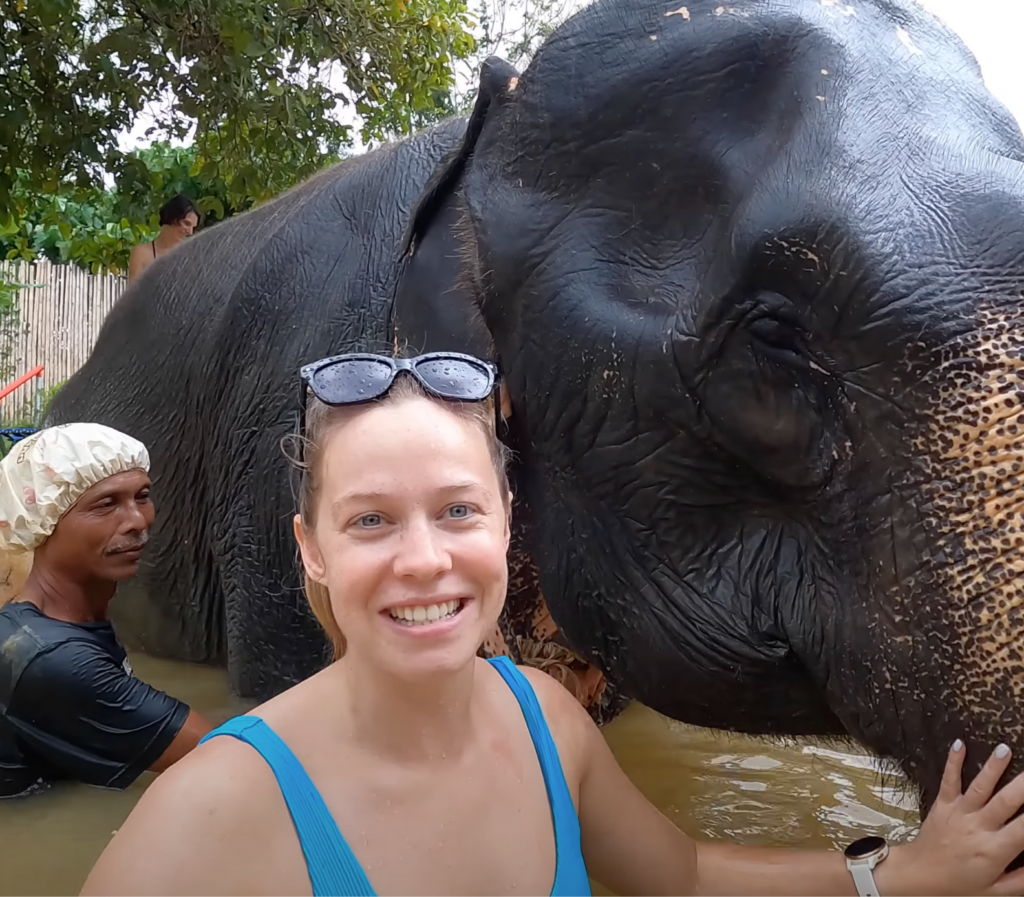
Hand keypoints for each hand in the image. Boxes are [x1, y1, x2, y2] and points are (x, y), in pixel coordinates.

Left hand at [880, 741, 1023, 895]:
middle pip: (1005, 802)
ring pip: (979, 787)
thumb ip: (1022, 880)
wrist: (918, 876)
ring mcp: (958, 813)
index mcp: (994, 850)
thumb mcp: (995, 891)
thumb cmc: (958, 886)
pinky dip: (952, 762)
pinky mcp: (942, 804)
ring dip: (992, 767)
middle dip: (1023, 786)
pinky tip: (959, 744)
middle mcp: (978, 827)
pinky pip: (948, 781)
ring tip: (1004, 748)